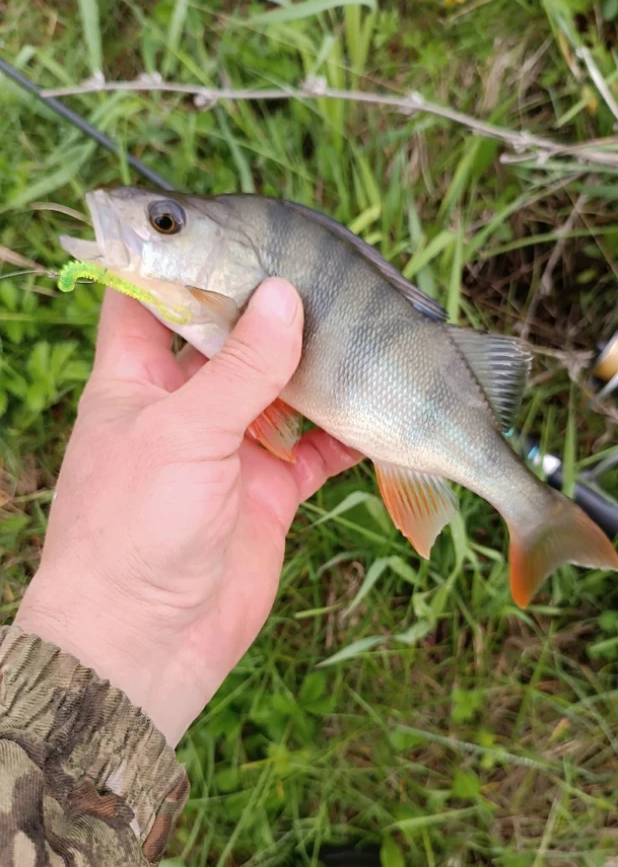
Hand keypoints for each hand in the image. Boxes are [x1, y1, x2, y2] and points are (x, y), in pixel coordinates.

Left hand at [16, 281, 359, 744]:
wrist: (147, 644)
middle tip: (325, 267)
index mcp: (136, 379)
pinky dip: (348, 432)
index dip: (174, 256)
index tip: (222, 222)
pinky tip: (383, 408)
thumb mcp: (183, 433)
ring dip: (318, 364)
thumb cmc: (134, 529)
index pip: (146, 296)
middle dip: (271, 307)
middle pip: (229, 336)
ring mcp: (229, 448)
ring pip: (281, 388)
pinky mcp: (268, 490)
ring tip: (366, 324)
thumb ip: (240, 367)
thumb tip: (286, 296)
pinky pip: (317, 448)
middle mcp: (182, 406)